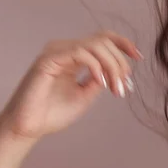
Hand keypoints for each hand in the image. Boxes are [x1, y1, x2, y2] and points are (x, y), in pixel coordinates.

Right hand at [0, 31, 142, 140]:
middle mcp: (64, 49)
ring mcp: (55, 52)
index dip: (123, 43)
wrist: (29, 128)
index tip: (139, 57)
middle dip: (120, 63)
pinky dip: (96, 67)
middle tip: (124, 86)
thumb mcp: (86, 95)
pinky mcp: (48, 60)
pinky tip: (101, 83)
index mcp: (73, 56)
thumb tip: (116, 71)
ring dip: (112, 66)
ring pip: (95, 45)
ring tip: (116, 88)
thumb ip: (99, 80)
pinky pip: (80, 53)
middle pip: (102, 41)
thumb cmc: (52, 113)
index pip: (101, 39)